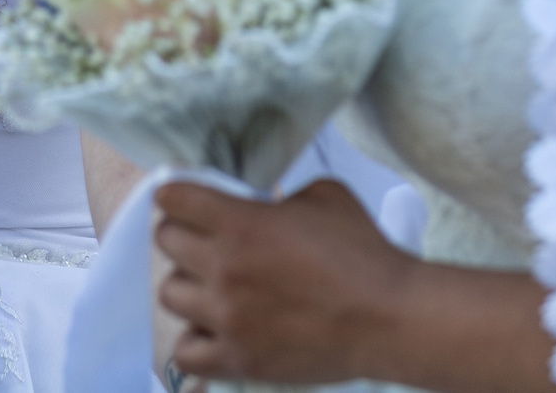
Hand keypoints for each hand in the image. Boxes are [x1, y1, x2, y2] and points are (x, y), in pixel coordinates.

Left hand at [155, 180, 411, 385]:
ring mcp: (226, 318)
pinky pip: (184, 353)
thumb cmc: (363, 253)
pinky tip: (215, 330)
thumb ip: (280, 195)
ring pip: (170, 294)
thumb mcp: (324, 196)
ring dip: (189, 286)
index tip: (183, 200)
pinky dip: (194, 340)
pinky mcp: (237, 360)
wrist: (389, 317)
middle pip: (166, 242)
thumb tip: (262, 204)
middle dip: (183, 234)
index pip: (174, 199)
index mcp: (240, 224)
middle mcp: (224, 269)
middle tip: (205, 240)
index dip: (177, 195)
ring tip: (214, 287)